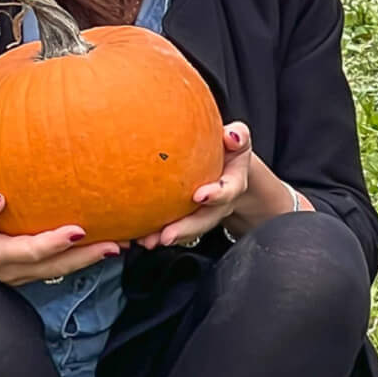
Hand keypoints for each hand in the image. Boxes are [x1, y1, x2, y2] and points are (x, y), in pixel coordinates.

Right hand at [0, 191, 121, 285]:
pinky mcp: (25, 273)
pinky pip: (56, 268)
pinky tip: (97, 246)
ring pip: (59, 270)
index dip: (55, 243)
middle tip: (116, 244)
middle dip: (87, 257)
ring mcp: (20, 276)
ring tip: (117, 245)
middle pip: (55, 267)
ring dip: (88, 260)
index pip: (30, 251)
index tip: (78, 231)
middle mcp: (11, 271)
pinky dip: (78, 258)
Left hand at [143, 123, 254, 248]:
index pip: (227, 191)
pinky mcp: (187, 217)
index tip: (199, 196)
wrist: (227, 168)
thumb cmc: (229, 150)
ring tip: (148, 241)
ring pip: (188, 230)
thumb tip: (230, 135)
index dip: (216, 195)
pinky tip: (140, 236)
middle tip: (166, 235)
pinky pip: (173, 228)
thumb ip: (238, 136)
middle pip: (204, 220)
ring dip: (169, 237)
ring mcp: (203, 214)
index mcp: (232, 184)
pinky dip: (156, 233)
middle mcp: (219, 204)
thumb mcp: (237, 140)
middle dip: (186, 229)